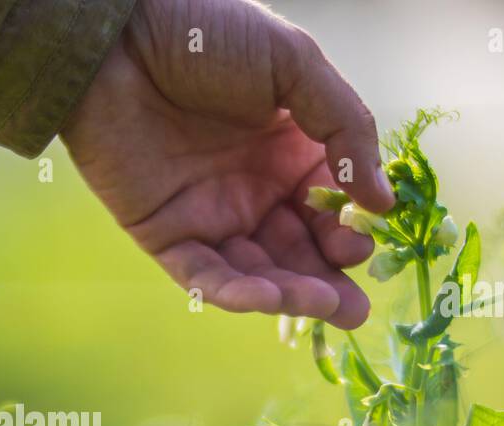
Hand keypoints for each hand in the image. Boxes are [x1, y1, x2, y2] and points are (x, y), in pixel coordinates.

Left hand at [61, 0, 395, 327]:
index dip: (347, 231)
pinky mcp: (165, 233)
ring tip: (325, 307)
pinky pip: (202, 274)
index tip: (363, 243)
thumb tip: (383, 202)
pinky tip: (267, 298)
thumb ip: (344, 129)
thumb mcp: (295, 66)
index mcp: (288, 151)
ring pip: (256, 271)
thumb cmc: (209, 37)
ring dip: (291, 294)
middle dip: (329, 283)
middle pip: (298, 251)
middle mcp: (253, 190)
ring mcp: (209, 215)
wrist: (120, 38)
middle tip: (356, 310)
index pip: (329, 208)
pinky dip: (233, 292)